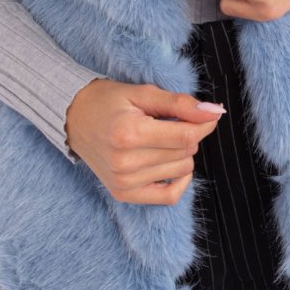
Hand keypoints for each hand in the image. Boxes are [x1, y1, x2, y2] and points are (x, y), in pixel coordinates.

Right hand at [64, 77, 224, 202]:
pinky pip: (169, 196)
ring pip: (181, 171)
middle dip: (187, 134)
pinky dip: (179, 180)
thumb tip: (215, 112)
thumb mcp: (143, 93)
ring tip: (159, 138)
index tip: (205, 113)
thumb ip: (180, 103)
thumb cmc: (108, 101)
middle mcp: (125, 162)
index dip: (203, 123)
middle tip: (168, 121)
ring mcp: (124, 182)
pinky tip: (171, 164)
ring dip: (179, 153)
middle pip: (185, 153)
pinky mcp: (123, 193)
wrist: (74, 119)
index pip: (186, 136)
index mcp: (129, 134)